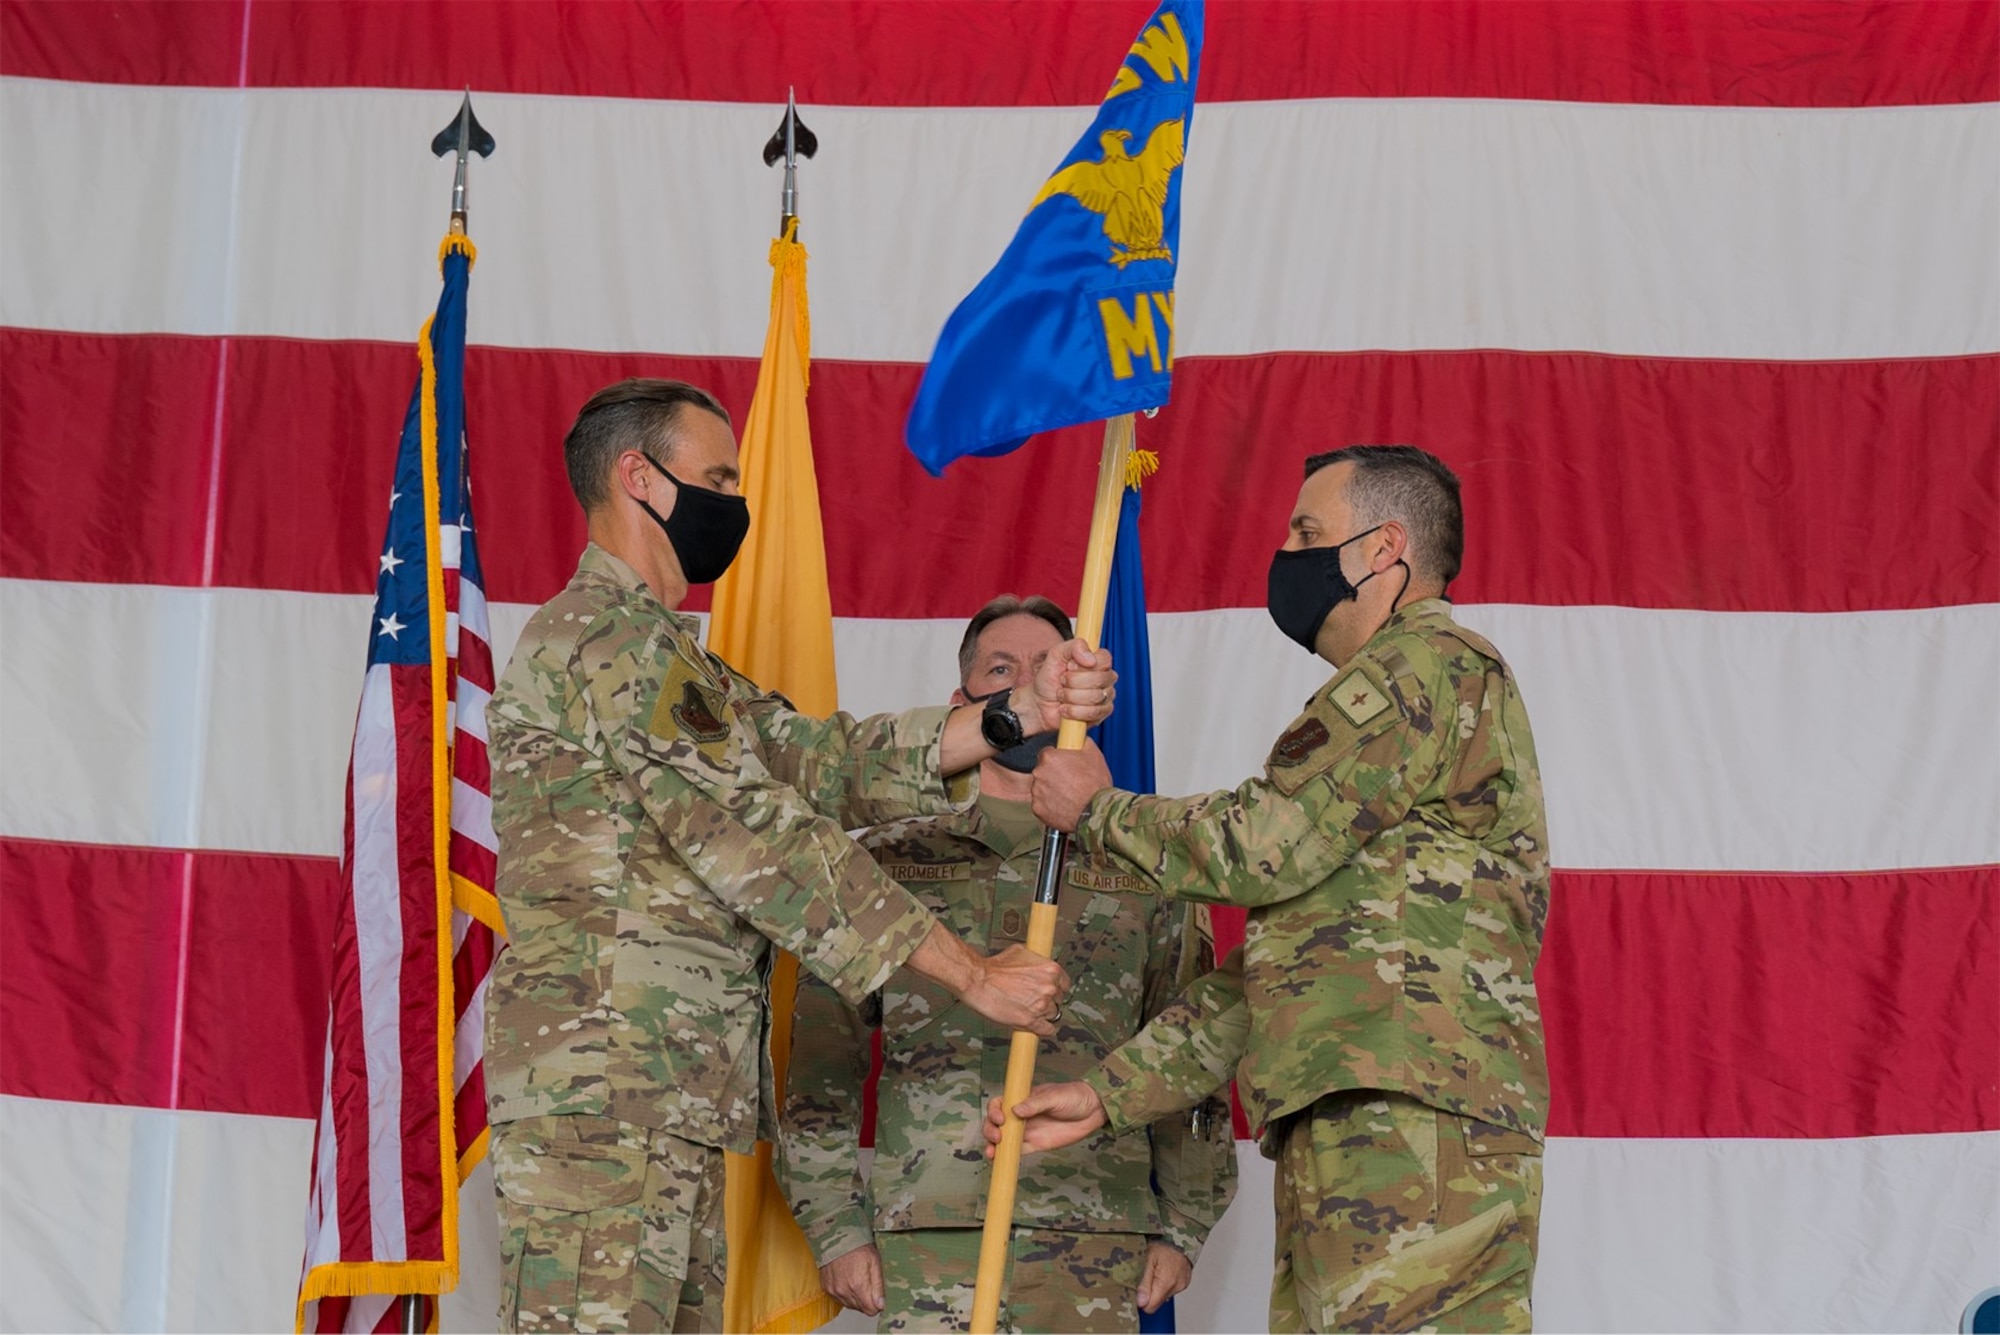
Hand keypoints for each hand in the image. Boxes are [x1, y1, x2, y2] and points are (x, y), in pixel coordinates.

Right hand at [819, 1242, 883, 1315]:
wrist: (837, 1236)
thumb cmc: (857, 1246)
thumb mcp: (875, 1262)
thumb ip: (878, 1286)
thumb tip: (881, 1305)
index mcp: (858, 1285)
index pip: (870, 1310)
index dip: (877, 1304)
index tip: (878, 1295)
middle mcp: (844, 1290)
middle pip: (860, 1309)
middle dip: (867, 1300)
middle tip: (868, 1282)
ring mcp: (834, 1290)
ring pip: (850, 1305)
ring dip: (855, 1297)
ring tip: (857, 1279)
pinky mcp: (827, 1287)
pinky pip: (839, 1299)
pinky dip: (845, 1293)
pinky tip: (848, 1280)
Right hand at [961, 944, 1069, 1036]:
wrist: (978, 980)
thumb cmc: (995, 967)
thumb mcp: (1021, 952)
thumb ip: (1035, 961)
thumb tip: (1038, 963)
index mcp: (1050, 970)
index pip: (1065, 984)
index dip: (1056, 988)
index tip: (1051, 991)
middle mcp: (1049, 988)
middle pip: (1058, 1000)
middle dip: (1048, 1000)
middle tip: (1035, 999)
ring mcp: (1041, 1005)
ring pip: (1052, 1014)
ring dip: (1043, 1014)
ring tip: (1029, 1009)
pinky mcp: (1030, 1021)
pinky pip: (1047, 1030)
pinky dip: (1044, 1029)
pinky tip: (1038, 1026)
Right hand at [982, 1080, 1106, 1154]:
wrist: (1093, 1111)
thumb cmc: (1074, 1096)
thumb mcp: (1055, 1096)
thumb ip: (1035, 1104)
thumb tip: (1015, 1110)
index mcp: (1022, 1099)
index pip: (999, 1104)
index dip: (994, 1111)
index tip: (1000, 1119)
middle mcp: (1020, 1116)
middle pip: (996, 1123)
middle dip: (990, 1130)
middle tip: (997, 1137)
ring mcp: (1027, 1131)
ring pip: (1003, 1139)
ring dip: (993, 1146)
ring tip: (992, 1153)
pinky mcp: (1035, 1144)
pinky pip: (1017, 1151)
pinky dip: (1007, 1157)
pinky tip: (1001, 1162)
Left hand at [1013, 639, 1115, 733]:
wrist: (1039, 703)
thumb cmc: (1049, 679)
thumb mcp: (1056, 655)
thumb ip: (1073, 646)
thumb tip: (1090, 658)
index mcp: (1097, 661)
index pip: (1105, 659)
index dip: (1084, 665)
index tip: (1069, 667)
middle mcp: (1105, 678)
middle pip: (1099, 679)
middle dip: (1073, 682)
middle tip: (1062, 682)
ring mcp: (1105, 697)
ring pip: (1095, 697)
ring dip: (1071, 697)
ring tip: (1062, 695)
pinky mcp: (1100, 714)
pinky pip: (1093, 713)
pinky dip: (1074, 711)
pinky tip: (1066, 708)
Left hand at [1031, 744, 1113, 832]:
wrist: (1096, 812)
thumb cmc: (1095, 785)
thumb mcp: (1093, 753)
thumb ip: (1080, 742)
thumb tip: (1078, 738)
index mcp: (1049, 757)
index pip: (1046, 753)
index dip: (1057, 759)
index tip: (1064, 764)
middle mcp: (1039, 773)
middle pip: (1043, 771)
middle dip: (1054, 775)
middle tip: (1070, 781)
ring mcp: (1037, 792)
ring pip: (1041, 788)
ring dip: (1052, 790)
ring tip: (1069, 794)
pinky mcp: (1038, 809)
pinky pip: (1042, 804)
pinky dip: (1050, 805)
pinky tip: (1064, 804)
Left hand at [1136, 1242, 1191, 1312]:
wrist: (1178, 1233)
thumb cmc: (1162, 1242)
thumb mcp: (1147, 1258)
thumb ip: (1144, 1282)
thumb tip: (1141, 1302)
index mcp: (1166, 1282)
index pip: (1150, 1307)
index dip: (1141, 1300)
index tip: (1136, 1289)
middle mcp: (1177, 1286)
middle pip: (1157, 1302)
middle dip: (1149, 1293)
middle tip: (1146, 1275)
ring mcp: (1182, 1284)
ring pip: (1163, 1295)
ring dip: (1157, 1287)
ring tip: (1155, 1269)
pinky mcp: (1184, 1282)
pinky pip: (1171, 1288)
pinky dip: (1165, 1282)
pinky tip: (1163, 1270)